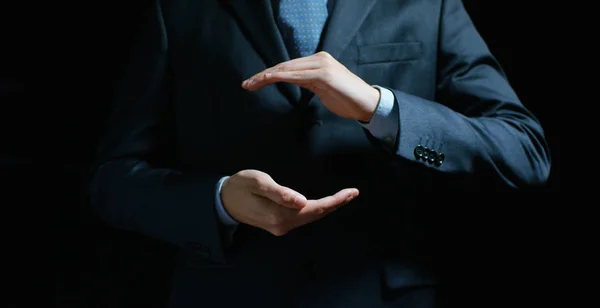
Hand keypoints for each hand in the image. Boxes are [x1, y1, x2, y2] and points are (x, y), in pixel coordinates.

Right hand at [221, 169, 358, 235]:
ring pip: (310, 218)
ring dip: (328, 208)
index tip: (351, 192)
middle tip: (353, 193)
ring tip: (344, 197)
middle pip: (315, 215)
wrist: (223, 200)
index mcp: (280, 215)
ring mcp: (280, 227)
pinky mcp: (278, 224)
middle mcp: (283, 225)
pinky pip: (303, 218)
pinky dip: (317, 210)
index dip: (334, 201)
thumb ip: (280, 193)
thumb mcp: (258, 183)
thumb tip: (302, 201)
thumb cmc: (240, 186)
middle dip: (336, 204)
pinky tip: (324, 204)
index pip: (314, 208)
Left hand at [242, 51, 380, 122]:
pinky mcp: (324, 74)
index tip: (254, 83)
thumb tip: (291, 80)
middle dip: (263, 75)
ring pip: (287, 69)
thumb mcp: (322, 88)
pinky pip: (297, 75)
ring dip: (267, 76)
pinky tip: (268, 79)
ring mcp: (321, 65)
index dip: (269, 74)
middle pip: (284, 66)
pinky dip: (281, 76)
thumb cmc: (346, 99)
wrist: (366, 103)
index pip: (288, 66)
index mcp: (317, 61)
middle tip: (247, 84)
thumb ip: (307, 81)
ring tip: (252, 84)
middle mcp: (318, 59)